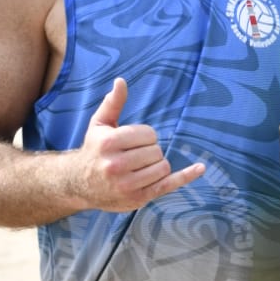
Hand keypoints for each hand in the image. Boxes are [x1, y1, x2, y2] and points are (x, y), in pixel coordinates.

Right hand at [76, 78, 204, 211]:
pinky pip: (168, 185)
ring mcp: (127, 185)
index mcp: (108, 144)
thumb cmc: (94, 150)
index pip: (148, 134)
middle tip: (135, 155)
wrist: (79, 184)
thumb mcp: (99, 125)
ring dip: (157, 164)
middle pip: (156, 151)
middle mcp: (115, 165)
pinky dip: (186, 176)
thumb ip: (112, 103)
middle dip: (150, 150)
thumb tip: (121, 81)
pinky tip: (200, 167)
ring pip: (163, 167)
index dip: (145, 136)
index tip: (133, 141)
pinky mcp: (137, 198)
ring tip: (140, 166)